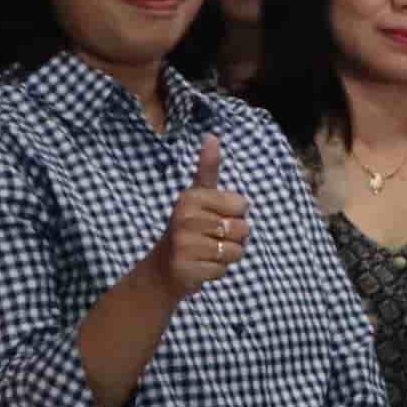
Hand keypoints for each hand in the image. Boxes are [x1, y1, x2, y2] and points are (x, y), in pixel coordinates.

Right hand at [147, 156, 250, 295]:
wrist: (163, 268)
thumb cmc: (189, 228)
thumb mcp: (197, 196)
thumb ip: (208, 169)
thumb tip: (212, 136)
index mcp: (191, 197)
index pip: (242, 205)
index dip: (235, 215)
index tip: (215, 217)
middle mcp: (185, 218)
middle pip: (242, 228)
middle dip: (234, 238)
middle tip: (211, 238)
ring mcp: (184, 244)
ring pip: (236, 250)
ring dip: (227, 255)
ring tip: (208, 251)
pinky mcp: (187, 268)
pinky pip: (224, 269)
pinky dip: (217, 271)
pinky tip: (201, 265)